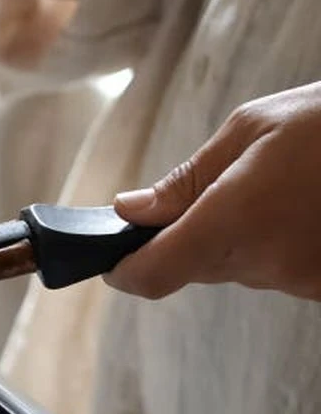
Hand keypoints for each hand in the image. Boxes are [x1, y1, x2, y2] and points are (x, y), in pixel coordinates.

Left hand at [108, 81, 320, 300]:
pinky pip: (279, 270)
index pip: (153, 276)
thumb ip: (183, 181)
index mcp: (232, 222)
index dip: (124, 273)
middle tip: (215, 189)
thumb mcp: (250, 131)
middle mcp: (264, 264)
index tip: (111, 261)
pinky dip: (276, 243)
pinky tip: (302, 207)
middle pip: (192, 267)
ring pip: (238, 267)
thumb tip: (130, 211)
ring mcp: (301, 282)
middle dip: (186, 235)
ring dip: (238, 236)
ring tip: (277, 188)